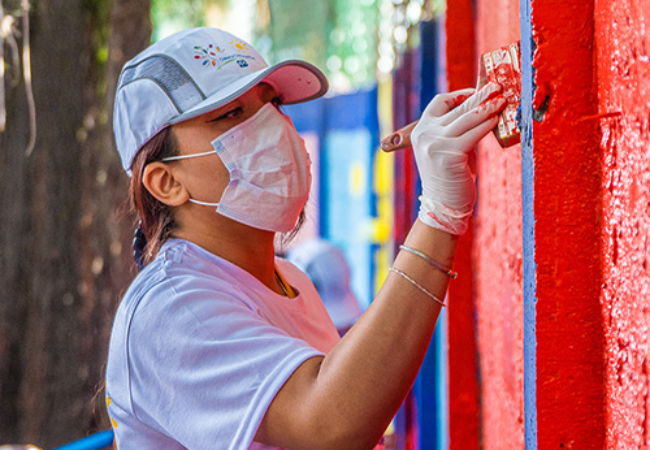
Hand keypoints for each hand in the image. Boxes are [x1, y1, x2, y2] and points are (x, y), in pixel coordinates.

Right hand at [411, 82, 504, 234]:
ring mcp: (434, 144)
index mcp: (420, 130)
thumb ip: (458, 130)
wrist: (443, 206)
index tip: (479, 91)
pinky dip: (486, 125)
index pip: (440, 102)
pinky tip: (496, 120)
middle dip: (480, 96)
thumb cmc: (450, 177)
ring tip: (502, 100)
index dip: (461, 94)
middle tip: (497, 87)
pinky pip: (473, 133)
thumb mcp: (448, 148)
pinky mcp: (448, 154)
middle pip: (457, 107)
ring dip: (488, 107)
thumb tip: (483, 109)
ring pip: (467, 118)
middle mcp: (425, 134)